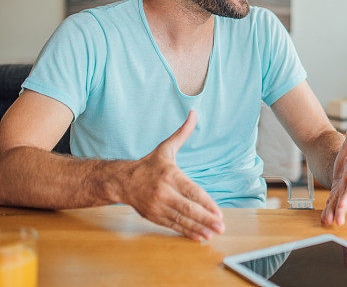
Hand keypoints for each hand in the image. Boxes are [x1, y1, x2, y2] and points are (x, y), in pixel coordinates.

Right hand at [116, 111, 224, 240]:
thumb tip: (193, 113)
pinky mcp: (153, 216)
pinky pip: (172, 225)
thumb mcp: (165, 148)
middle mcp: (163, 193)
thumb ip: (182, 133)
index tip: (219, 212)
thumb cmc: (149, 165)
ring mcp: (157, 206)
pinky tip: (199, 237)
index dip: (205, 203)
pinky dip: (186, 232)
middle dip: (206, 219)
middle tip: (221, 226)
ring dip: (198, 228)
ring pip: (181, 219)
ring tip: (213, 234)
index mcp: (169, 176)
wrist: (121, 181)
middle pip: (188, 208)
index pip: (191, 191)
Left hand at [321, 113, 346, 225]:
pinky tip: (323, 220)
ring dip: (333, 214)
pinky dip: (327, 213)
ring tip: (327, 222)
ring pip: (338, 205)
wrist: (341, 163)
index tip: (343, 204)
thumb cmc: (346, 155)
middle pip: (346, 198)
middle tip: (338, 220)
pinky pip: (331, 206)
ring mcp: (342, 193)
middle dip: (342, 209)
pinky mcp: (335, 197)